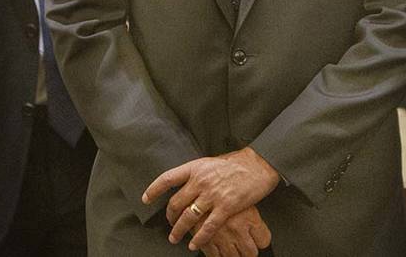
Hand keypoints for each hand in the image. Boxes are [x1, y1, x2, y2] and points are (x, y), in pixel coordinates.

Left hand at [143, 147, 279, 250]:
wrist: (259, 165)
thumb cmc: (238, 163)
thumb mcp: (212, 162)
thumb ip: (198, 174)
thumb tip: (186, 184)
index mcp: (196, 167)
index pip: (168, 178)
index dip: (154, 190)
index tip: (146, 199)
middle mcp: (201, 180)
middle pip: (176, 203)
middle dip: (169, 217)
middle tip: (169, 224)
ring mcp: (213, 194)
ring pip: (188, 217)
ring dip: (178, 230)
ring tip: (175, 238)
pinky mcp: (226, 206)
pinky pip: (207, 227)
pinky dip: (199, 238)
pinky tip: (194, 244)